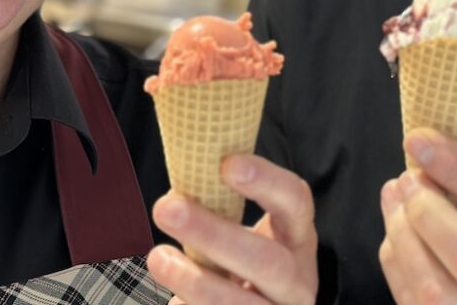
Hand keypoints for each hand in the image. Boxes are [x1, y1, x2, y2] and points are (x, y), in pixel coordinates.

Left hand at [146, 154, 317, 304]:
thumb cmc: (240, 263)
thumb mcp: (245, 236)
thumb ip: (221, 212)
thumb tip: (178, 182)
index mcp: (298, 238)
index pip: (295, 201)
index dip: (267, 181)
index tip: (227, 164)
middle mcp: (298, 281)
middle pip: (267, 261)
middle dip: (214, 235)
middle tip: (167, 208)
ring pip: (243, 304)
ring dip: (195, 281)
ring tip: (158, 258)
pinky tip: (174, 301)